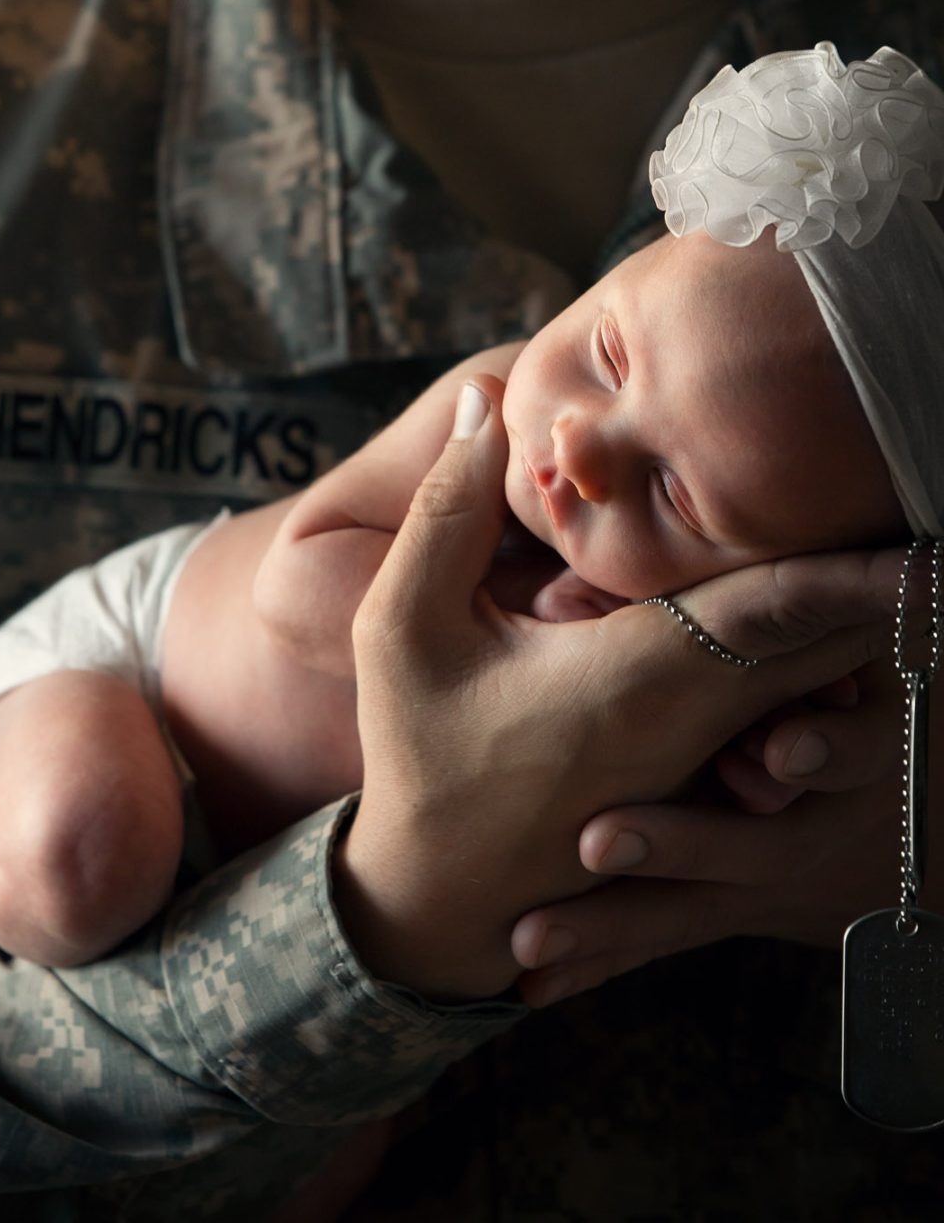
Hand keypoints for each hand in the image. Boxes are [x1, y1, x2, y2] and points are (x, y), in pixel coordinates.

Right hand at [332, 378, 898, 1002]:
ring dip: (867, 623)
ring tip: (925, 569)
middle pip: (824, 643)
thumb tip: (485, 403)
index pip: (774, 609)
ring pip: (815, 681)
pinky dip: (826, 662)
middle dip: (889, 588)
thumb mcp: (401, 629)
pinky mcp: (702, 773)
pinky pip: (783, 709)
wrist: (440, 890)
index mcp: (640, 680)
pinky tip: (854, 623)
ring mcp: (709, 757)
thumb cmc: (420, 755)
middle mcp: (698, 722)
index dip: (855, 570)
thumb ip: (446, 513)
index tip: (928, 540)